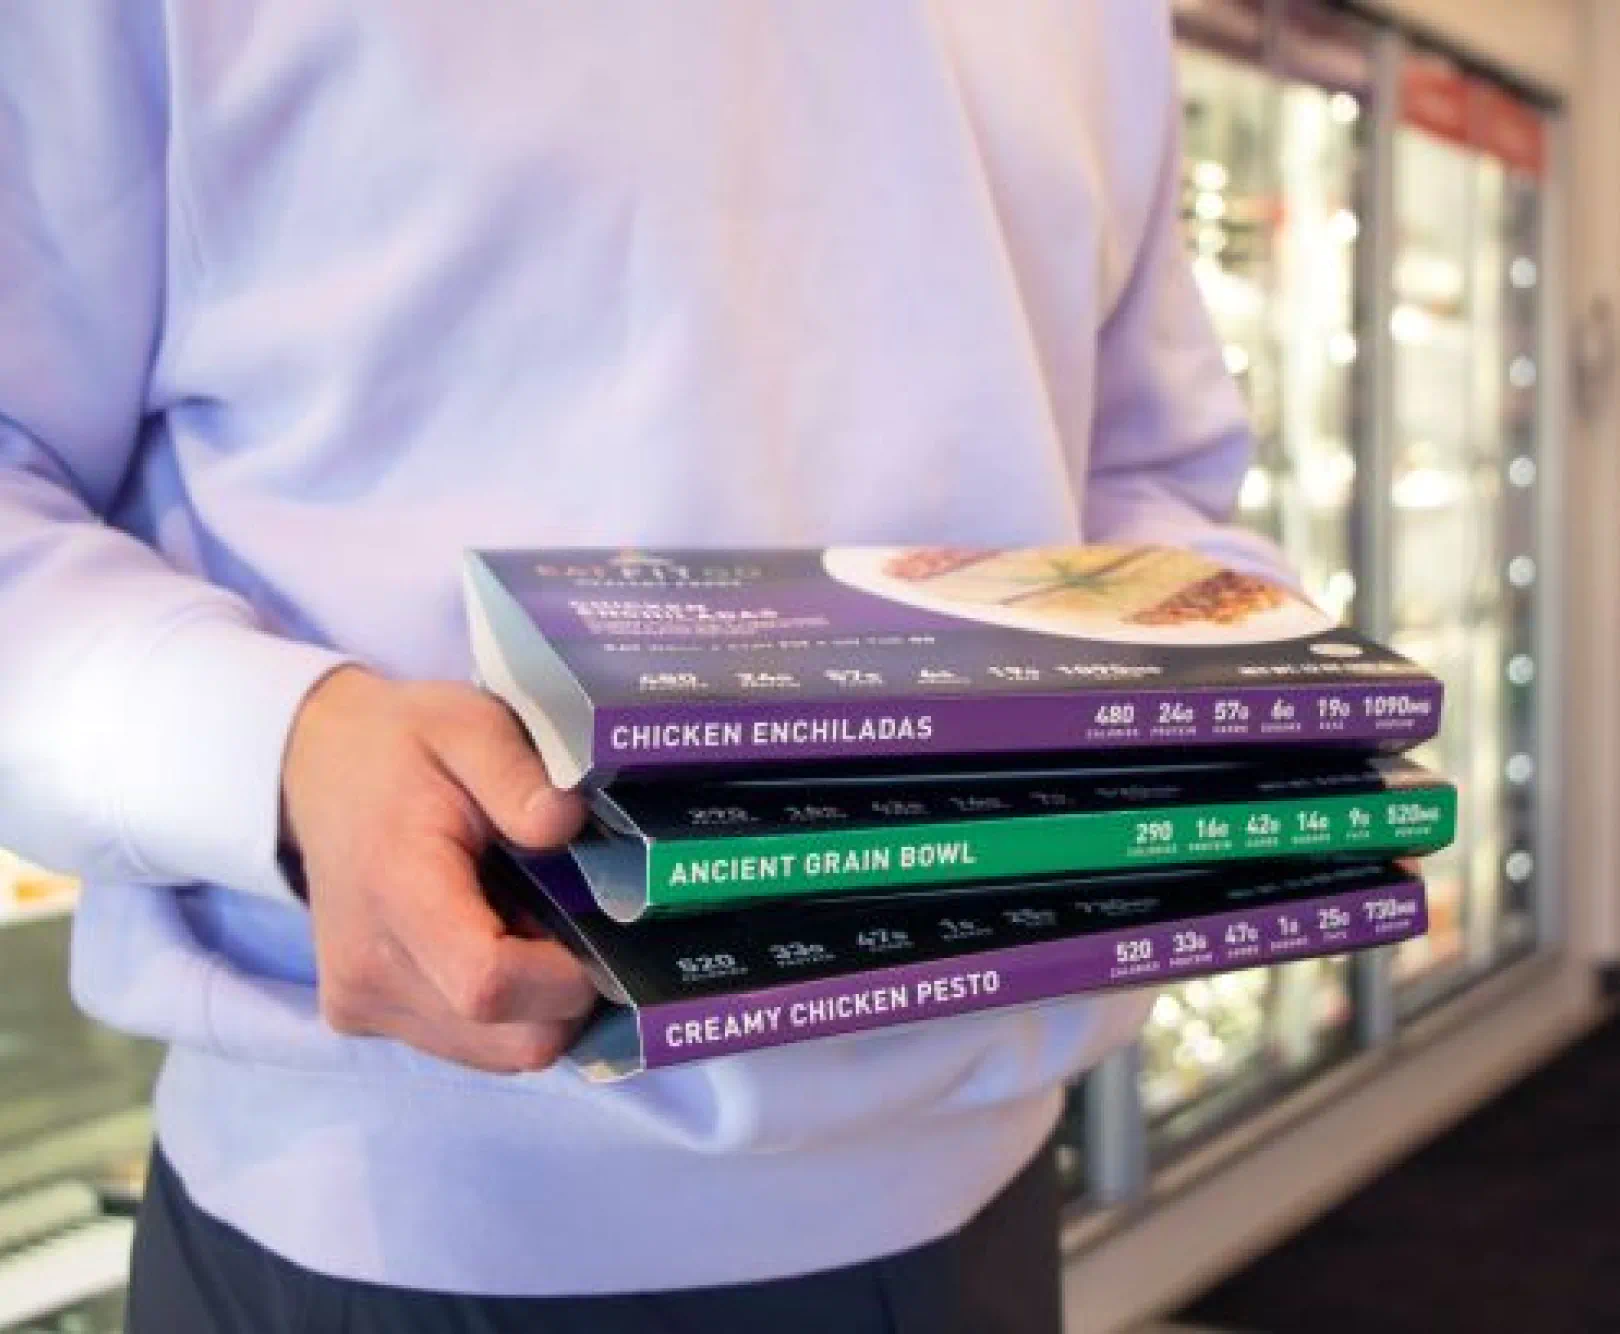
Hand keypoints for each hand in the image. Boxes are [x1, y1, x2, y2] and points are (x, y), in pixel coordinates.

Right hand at [281, 666, 595, 1072]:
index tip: (594, 930)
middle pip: (509, 1039)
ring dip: (537, 1004)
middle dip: (566, 993)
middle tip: (566, 915)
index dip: (563, 977)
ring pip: (498, 1055)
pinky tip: (495, 941)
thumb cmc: (407, 747)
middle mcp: (367, 969)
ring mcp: (360, 1002)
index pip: (487, 984)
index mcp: (395, 890)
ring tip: (523, 920)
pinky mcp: (361, 1017)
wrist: (319, 770)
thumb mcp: (470, 726)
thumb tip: (564, 822)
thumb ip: (518, 774)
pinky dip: (504, 1012)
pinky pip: (470, 1047)